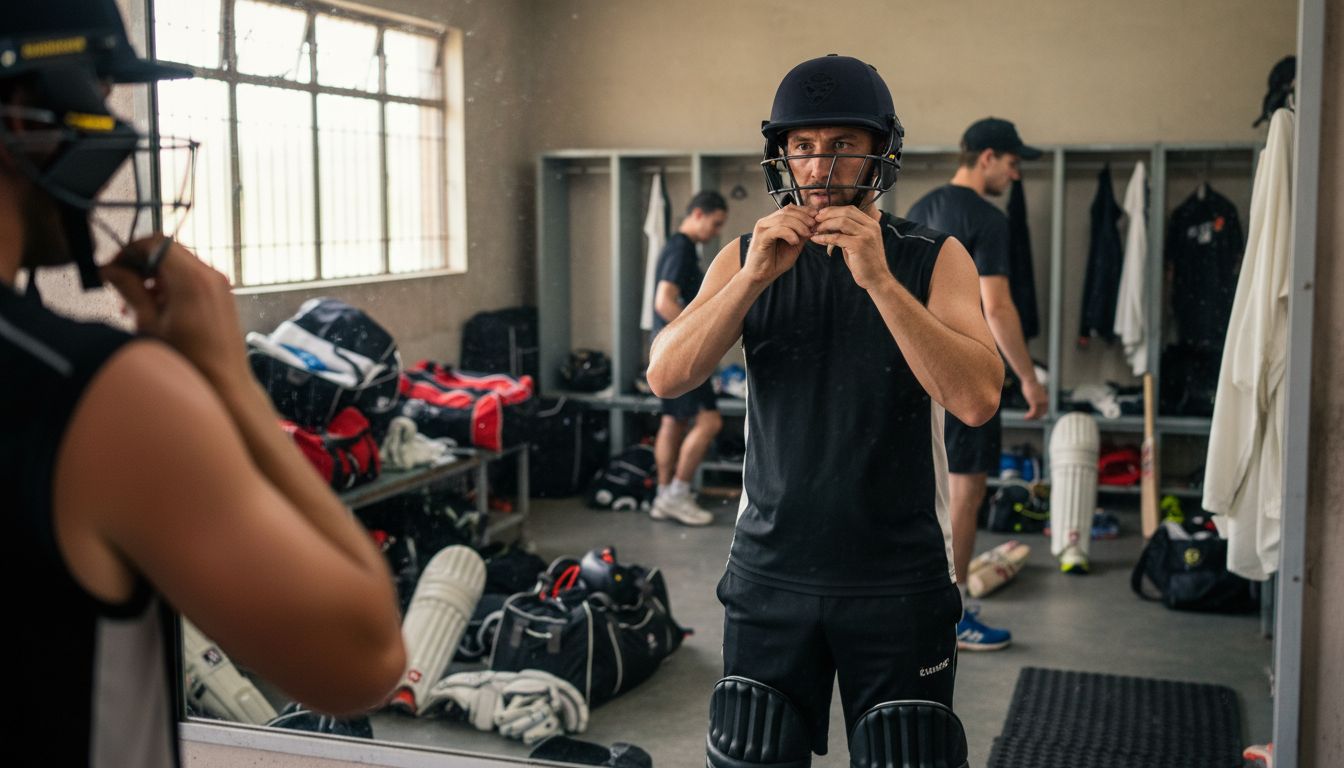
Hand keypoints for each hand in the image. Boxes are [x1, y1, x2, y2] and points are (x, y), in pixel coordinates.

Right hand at [100, 236, 249, 392]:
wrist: (225, 382)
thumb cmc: (188, 359)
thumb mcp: (150, 324)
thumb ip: (129, 290)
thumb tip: (109, 269)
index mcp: (191, 279)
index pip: (156, 243)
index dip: (130, 250)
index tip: (113, 267)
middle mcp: (210, 275)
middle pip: (168, 251)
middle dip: (141, 265)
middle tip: (120, 286)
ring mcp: (220, 285)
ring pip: (179, 265)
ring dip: (155, 276)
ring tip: (136, 304)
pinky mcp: (223, 295)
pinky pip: (193, 278)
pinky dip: (172, 285)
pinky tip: (157, 309)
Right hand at [743, 205, 814, 285]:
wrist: (761, 276)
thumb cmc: (775, 261)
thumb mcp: (794, 246)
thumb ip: (802, 234)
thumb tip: (814, 225)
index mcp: (773, 222)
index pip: (789, 208)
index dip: (804, 210)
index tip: (816, 217)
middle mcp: (766, 222)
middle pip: (787, 211)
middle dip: (803, 217)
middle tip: (813, 226)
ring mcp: (762, 229)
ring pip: (783, 219)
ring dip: (798, 225)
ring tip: (806, 234)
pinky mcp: (761, 238)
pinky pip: (777, 230)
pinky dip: (789, 234)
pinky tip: (794, 241)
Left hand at [811, 206, 888, 290]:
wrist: (877, 278)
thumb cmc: (864, 262)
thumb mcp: (857, 242)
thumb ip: (847, 231)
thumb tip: (828, 223)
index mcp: (871, 223)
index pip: (850, 209)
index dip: (833, 210)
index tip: (821, 214)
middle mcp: (870, 226)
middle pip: (845, 212)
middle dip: (828, 215)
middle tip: (815, 220)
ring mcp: (866, 235)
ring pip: (842, 222)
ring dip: (825, 225)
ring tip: (816, 230)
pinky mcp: (859, 246)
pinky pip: (838, 237)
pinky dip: (825, 237)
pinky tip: (816, 240)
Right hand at [1021, 376, 1047, 418]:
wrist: (1030, 380)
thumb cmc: (1031, 384)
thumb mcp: (1037, 391)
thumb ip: (1038, 395)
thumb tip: (1035, 396)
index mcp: (1046, 399)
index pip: (1045, 410)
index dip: (1040, 414)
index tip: (1034, 416)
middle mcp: (1044, 402)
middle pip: (1042, 413)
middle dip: (1036, 417)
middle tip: (1030, 418)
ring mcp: (1040, 403)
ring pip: (1037, 414)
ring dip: (1032, 417)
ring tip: (1026, 418)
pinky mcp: (1035, 403)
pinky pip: (1033, 413)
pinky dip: (1029, 416)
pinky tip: (1025, 417)